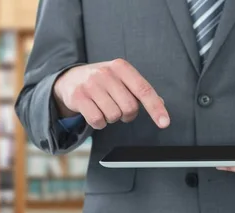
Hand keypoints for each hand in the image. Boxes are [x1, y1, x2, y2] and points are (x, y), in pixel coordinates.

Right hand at [53, 59, 169, 129]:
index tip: (164, 123)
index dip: (156, 108)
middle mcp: (106, 73)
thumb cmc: (102, 82)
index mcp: (121, 67)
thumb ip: (139, 90)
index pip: (143, 90)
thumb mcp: (121, 79)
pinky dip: (99, 123)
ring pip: (113, 116)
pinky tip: (95, 114)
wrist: (70, 79)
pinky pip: (97, 121)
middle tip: (120, 110)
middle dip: (127, 114)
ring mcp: (91, 85)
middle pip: (129, 107)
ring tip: (104, 108)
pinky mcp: (78, 97)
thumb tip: (161, 103)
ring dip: (111, 118)